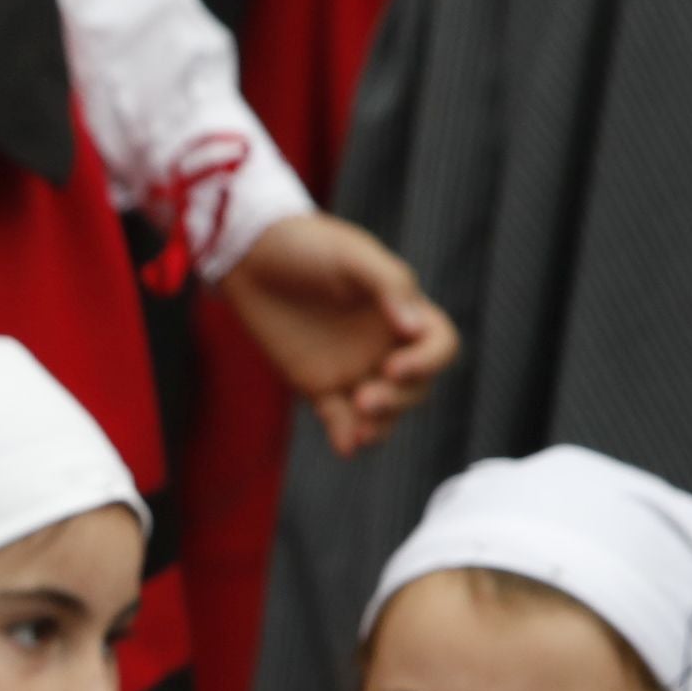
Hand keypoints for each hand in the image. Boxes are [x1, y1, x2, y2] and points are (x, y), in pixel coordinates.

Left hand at [218, 212, 457, 455]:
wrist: (252, 256)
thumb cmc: (308, 245)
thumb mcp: (352, 254)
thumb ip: (388, 285)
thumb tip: (413, 328)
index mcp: (402, 312)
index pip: (440, 346)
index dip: (429, 362)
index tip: (397, 365)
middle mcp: (385, 345)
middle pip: (416, 388)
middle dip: (399, 399)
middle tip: (366, 397)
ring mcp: (354, 370)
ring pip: (384, 413)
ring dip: (379, 426)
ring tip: (359, 429)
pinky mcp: (320, 387)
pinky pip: (341, 422)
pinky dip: (346, 437)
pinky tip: (344, 446)